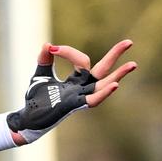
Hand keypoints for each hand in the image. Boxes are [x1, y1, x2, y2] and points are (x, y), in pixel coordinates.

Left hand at [5, 38, 136, 143]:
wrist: (27, 119)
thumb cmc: (37, 100)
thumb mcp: (41, 75)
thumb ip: (45, 60)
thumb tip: (48, 45)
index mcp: (77, 80)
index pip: (82, 60)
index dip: (69, 52)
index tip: (53, 49)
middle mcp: (82, 88)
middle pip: (103, 70)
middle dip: (115, 55)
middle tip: (129, 41)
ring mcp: (80, 97)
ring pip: (104, 85)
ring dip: (119, 75)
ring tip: (133, 64)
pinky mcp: (74, 106)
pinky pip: (93, 100)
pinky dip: (104, 93)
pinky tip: (115, 85)